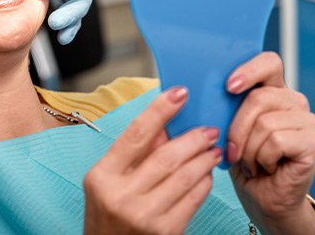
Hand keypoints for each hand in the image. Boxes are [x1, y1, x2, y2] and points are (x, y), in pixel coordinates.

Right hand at [83, 87, 221, 233]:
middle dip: (193, 138)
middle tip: (208, 129)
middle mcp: (121, 195)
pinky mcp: (165, 232)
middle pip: (166, 156)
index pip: (135, 134)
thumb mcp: (107, 181)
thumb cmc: (107, 216)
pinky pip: (193, 199)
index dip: (159, 110)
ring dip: (204, 158)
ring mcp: (144, 215)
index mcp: (102, 176)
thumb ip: (133, 153)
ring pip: (185, 176)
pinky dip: (204, 182)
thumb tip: (164, 125)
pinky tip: (206, 173)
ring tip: (212, 149)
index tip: (179, 93)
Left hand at [226, 52, 314, 233]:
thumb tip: (201, 90)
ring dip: (248, 149)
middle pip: (258, 97)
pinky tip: (265, 167)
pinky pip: (276, 141)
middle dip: (236, 128)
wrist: (261, 198)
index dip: (249, 70)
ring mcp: (307, 121)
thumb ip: (224, 105)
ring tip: (251, 161)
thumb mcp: (226, 127)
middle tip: (233, 150)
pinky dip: (262, 158)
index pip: (268, 62)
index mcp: (272, 90)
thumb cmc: (242, 161)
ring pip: (264, 122)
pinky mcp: (314, 143)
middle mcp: (293, 101)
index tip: (229, 86)